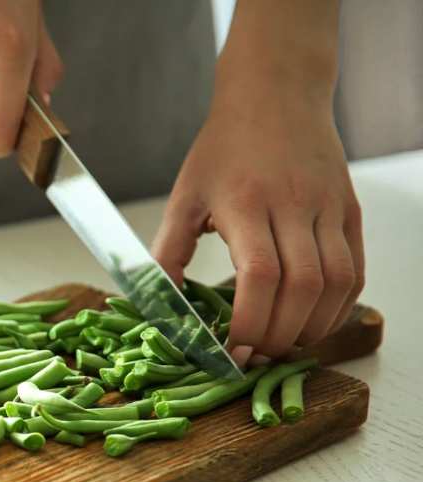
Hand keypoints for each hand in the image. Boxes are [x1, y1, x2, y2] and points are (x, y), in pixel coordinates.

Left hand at [152, 1, 362, 364]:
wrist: (275, 94)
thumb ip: (167, 253)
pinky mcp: (350, 210)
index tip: (233, 349)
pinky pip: (355, 269)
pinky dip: (338, 306)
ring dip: (313, 327)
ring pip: (337, 283)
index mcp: (245, 202)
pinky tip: (312, 322)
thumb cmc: (223, 148)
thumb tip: (157, 304)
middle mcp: (294, 205)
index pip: (259, 275)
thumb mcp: (184, 196)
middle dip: (280, 334)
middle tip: (255, 356)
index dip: (250, 321)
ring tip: (283, 346)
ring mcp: (328, 207)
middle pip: (302, 286)